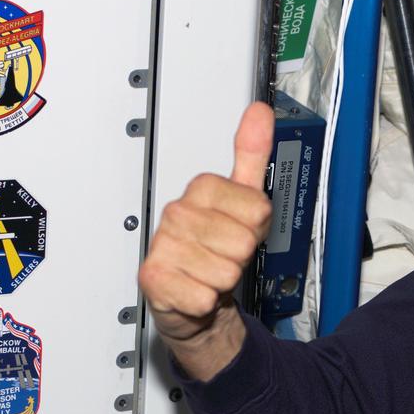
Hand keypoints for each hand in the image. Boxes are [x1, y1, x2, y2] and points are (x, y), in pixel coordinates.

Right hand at [139, 102, 273, 356]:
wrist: (190, 296)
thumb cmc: (217, 248)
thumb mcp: (243, 199)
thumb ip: (252, 155)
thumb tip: (260, 112)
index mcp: (201, 189)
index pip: (258, 210)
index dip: (256, 228)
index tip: (239, 228)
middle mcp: (178, 212)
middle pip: (244, 242)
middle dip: (241, 256)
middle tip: (223, 254)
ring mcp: (163, 244)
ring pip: (226, 271)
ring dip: (223, 280)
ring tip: (208, 271)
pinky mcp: (153, 278)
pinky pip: (204, 296)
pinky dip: (205, 302)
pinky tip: (194, 290)